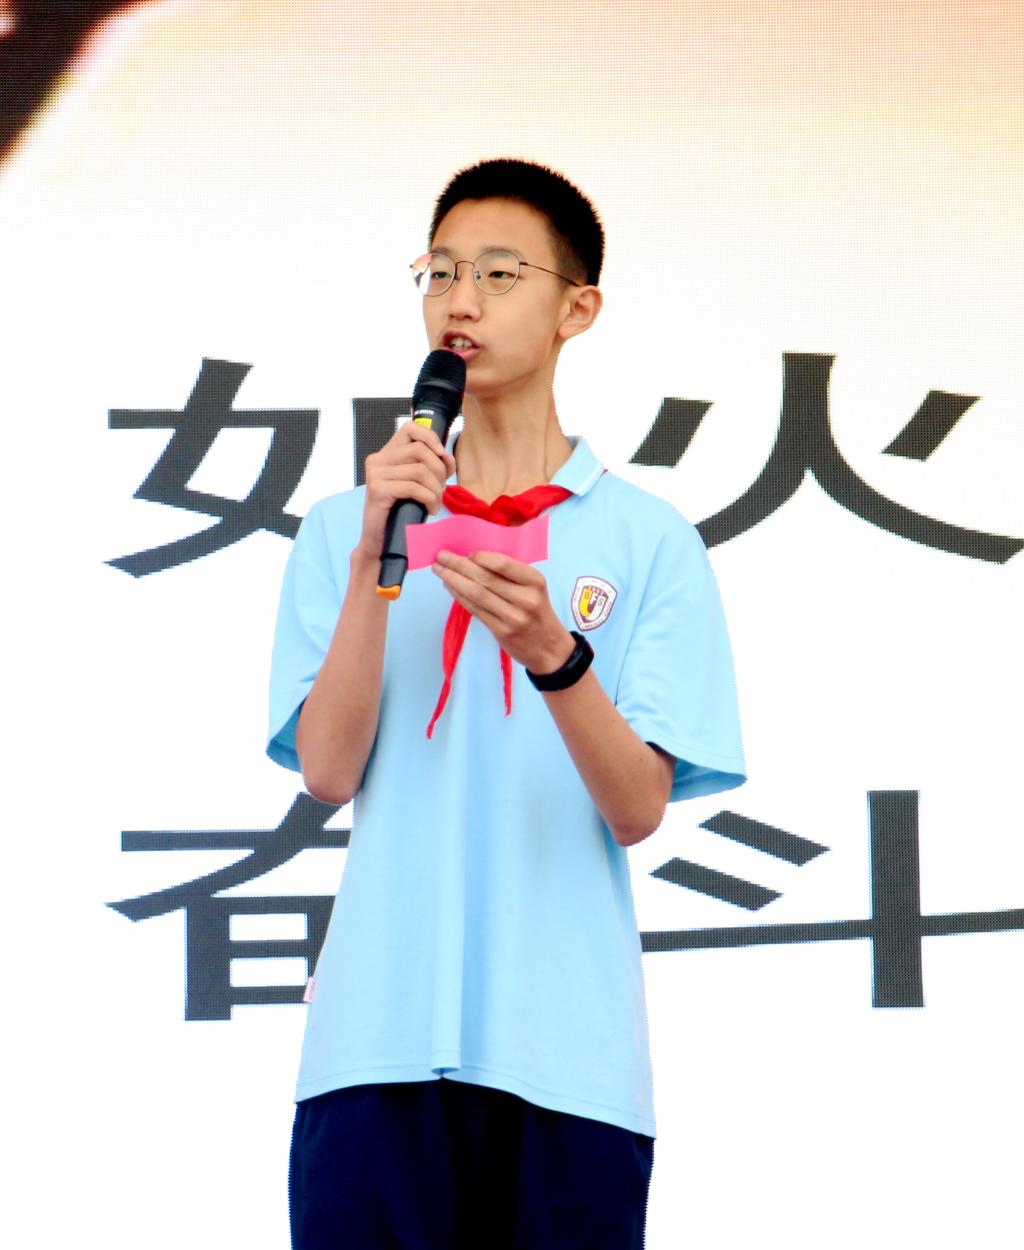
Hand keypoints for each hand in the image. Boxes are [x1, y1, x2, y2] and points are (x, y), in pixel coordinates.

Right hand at [358, 420, 456, 556]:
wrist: (380, 541)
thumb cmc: (400, 513)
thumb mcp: (418, 485)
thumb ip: (433, 467)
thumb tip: (447, 457)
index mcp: (386, 454)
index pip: (410, 428)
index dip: (431, 437)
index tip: (442, 456)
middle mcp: (377, 460)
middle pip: (420, 450)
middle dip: (439, 471)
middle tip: (440, 491)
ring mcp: (375, 473)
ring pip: (420, 470)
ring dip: (436, 489)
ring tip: (435, 503)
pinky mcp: (378, 489)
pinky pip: (414, 487)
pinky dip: (429, 499)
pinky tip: (429, 510)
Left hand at [431, 550, 574, 673]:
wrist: (549, 648)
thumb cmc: (538, 612)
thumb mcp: (534, 589)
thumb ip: (511, 575)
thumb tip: (474, 559)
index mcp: (535, 581)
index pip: (504, 564)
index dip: (481, 557)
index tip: (465, 552)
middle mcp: (525, 598)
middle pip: (485, 578)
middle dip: (458, 565)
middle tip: (441, 556)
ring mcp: (512, 617)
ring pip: (476, 594)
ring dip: (453, 579)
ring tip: (438, 569)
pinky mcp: (501, 631)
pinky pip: (475, 609)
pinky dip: (459, 596)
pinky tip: (449, 586)